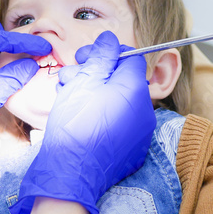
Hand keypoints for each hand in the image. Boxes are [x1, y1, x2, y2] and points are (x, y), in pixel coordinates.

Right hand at [10, 31, 155, 213]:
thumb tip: (111, 40)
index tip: (84, 58)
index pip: (129, 58)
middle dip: (94, 74)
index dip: (104, 54)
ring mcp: (140, 132)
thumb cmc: (74, 124)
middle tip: (70, 77)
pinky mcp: (131, 149)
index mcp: (135, 89)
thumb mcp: (84, 81)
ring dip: (93, 93)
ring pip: (117, 101)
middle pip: (121, 80)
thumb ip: (101, 56)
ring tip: (68, 97)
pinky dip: (101, 115)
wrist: (70, 173)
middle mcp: (144, 110)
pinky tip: (79, 118)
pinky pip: (118, 123)